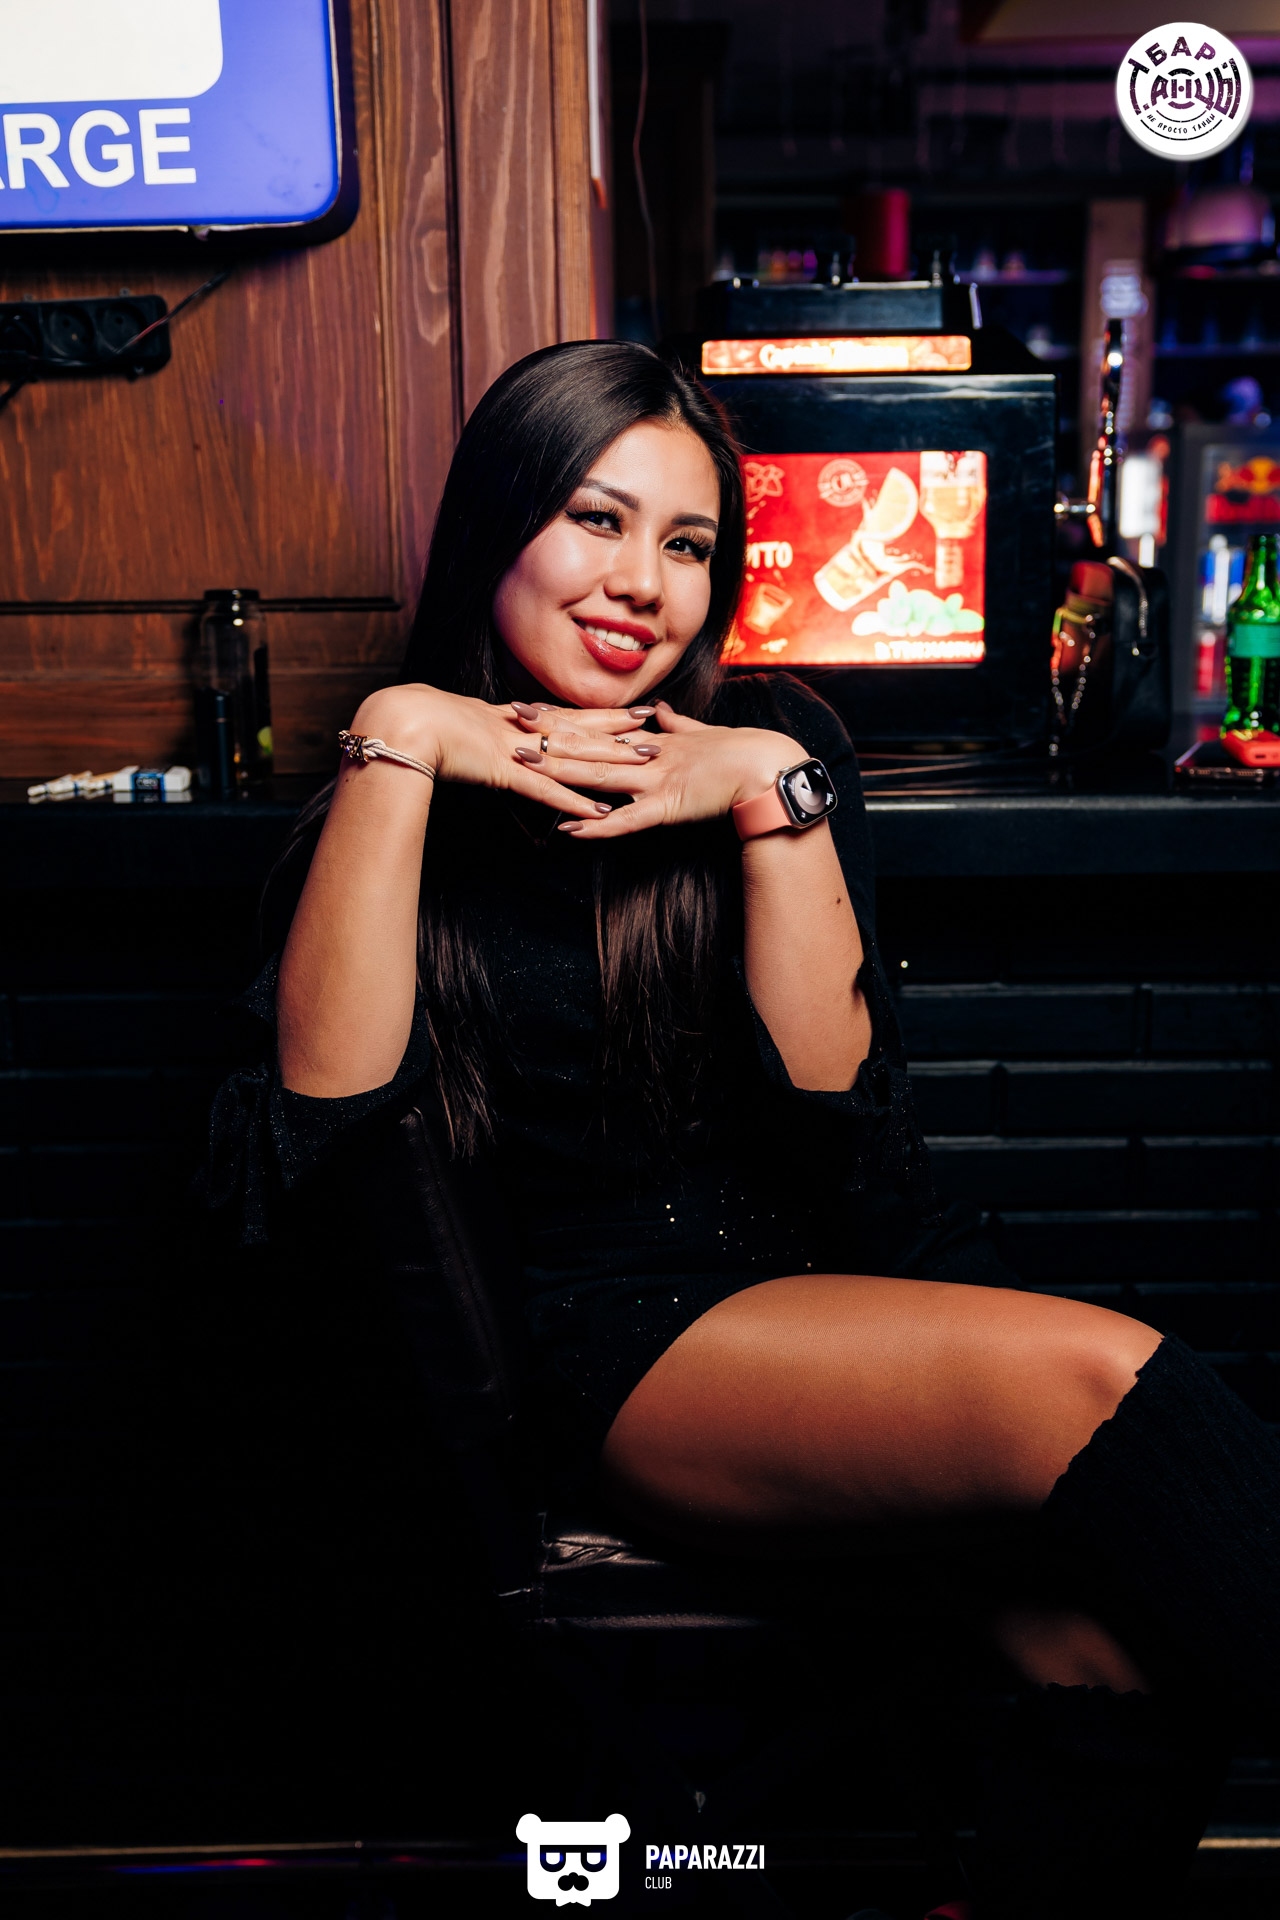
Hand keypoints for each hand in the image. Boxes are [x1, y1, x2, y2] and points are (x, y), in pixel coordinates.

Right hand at [349, 682, 661, 822]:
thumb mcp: (460, 726)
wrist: (401, 722)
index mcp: (511, 719)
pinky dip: (574, 802)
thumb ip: (481, 733)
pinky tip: (600, 811)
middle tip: (656, 731)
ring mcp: (515, 751)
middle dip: (619, 733)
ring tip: (645, 765)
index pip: (566, 716)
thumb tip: (487, 736)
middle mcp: (520, 731)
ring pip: (573, 757)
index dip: (600, 716)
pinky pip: (547, 791)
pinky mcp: (505, 772)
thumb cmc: (420, 722)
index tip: (631, 712)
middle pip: (581, 731)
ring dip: (609, 763)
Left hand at [508, 698, 803, 838]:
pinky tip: (570, 830)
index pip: (597, 726)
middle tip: (511, 722)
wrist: (770, 766)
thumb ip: (678, 726)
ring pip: (600, 774)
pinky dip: (598, 826)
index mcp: (653, 739)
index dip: (562, 718)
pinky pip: (627, 821)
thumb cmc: (743, 752)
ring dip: (561, 771)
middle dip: (548, 733)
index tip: (530, 708)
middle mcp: (648, 755)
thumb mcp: (702, 735)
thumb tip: (661, 712)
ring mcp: (656, 780)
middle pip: (589, 743)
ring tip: (526, 765)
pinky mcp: (668, 807)